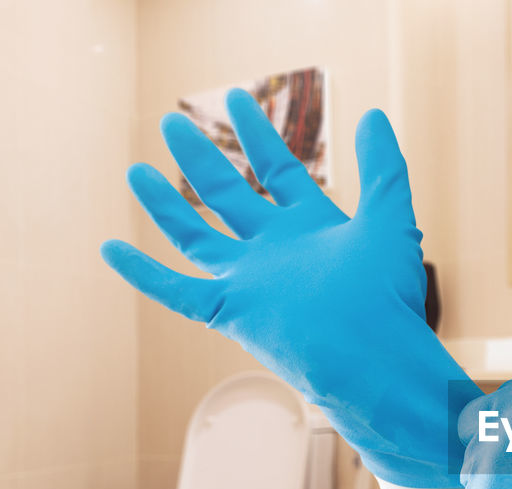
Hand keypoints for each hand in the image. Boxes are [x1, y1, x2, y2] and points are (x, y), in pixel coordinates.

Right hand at [101, 89, 479, 488]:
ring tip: (135, 171)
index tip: (236, 98)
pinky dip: (144, 272)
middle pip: (228, 196)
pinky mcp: (230, 313)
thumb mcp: (389, 218)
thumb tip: (374, 115)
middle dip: (200, 158)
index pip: (277, 170)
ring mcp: (250, 282)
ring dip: (165, 205)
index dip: (256, 134)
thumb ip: (382, 168)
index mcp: (312, 227)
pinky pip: (176, 291)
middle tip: (171, 122)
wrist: (374, 358)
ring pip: (195, 237)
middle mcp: (276, 252)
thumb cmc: (387, 296)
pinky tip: (111, 249)